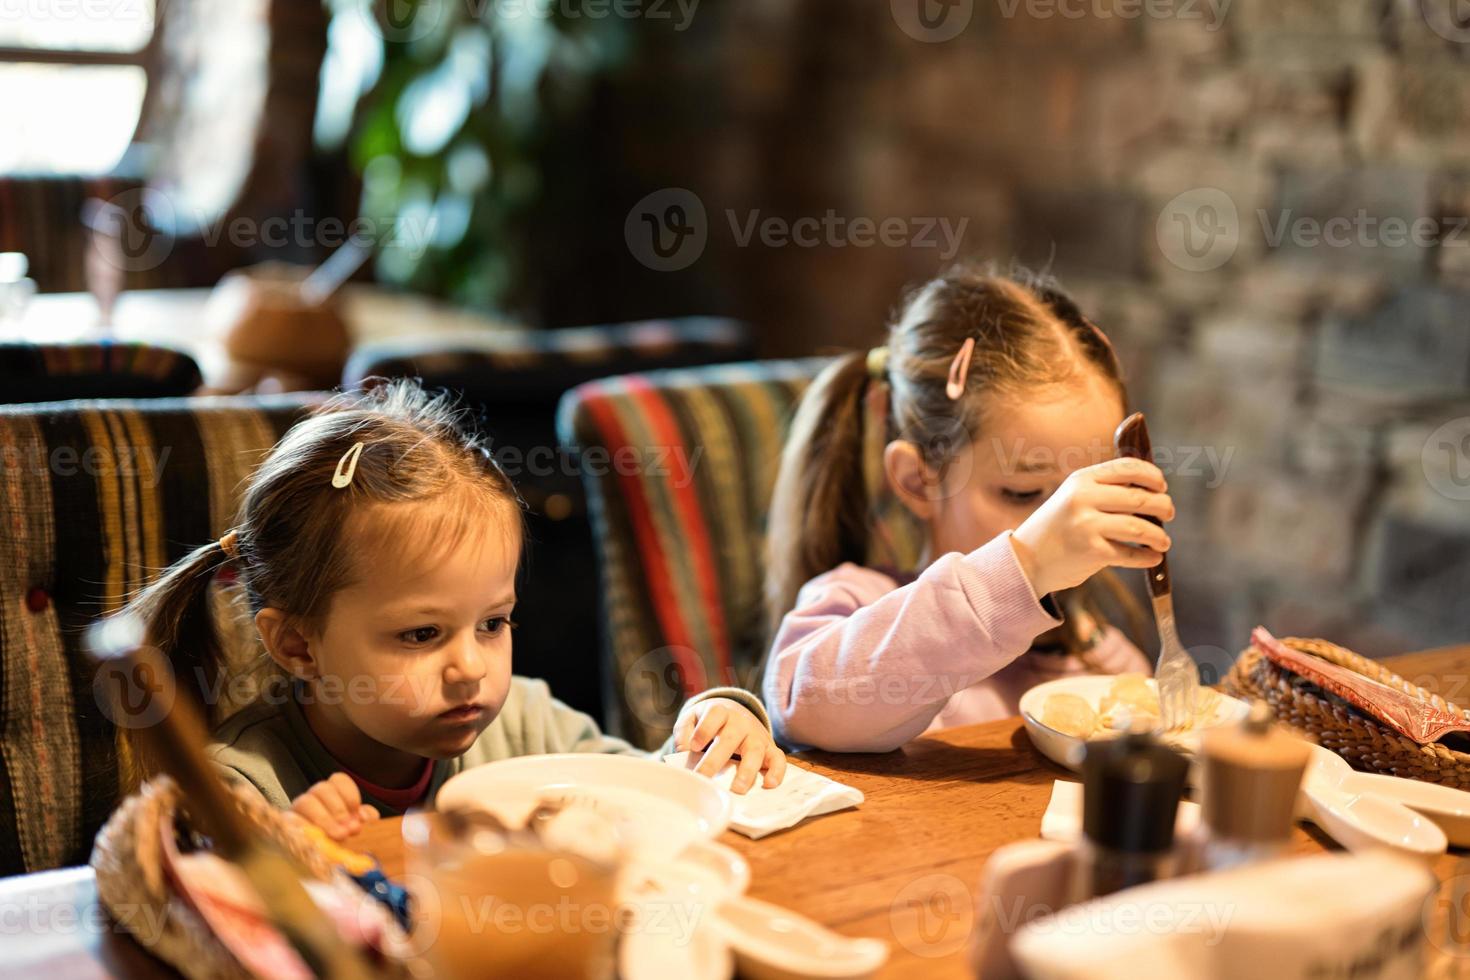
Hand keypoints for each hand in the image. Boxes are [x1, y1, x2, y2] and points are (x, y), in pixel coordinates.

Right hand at [290, 772, 379, 840]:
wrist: (317, 862)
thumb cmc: (338, 842)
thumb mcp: (354, 829)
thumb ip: (363, 819)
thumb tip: (366, 816)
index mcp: (332, 794)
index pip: (338, 780)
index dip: (349, 794)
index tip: (357, 813)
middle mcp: (313, 798)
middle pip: (322, 788)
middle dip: (338, 808)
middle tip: (348, 829)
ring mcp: (297, 811)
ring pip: (305, 801)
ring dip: (324, 819)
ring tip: (338, 836)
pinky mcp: (285, 826)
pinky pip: (289, 821)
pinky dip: (303, 828)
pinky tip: (315, 839)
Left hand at [674, 697, 786, 793]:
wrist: (734, 714)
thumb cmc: (709, 723)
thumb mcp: (692, 720)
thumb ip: (684, 732)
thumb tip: (683, 752)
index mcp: (720, 712)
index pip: (715, 715)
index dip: (704, 729)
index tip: (694, 746)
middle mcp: (741, 722)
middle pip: (731, 737)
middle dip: (716, 759)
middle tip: (703, 777)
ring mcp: (757, 735)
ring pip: (755, 750)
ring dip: (747, 770)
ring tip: (738, 789)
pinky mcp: (770, 748)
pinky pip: (778, 758)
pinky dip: (776, 771)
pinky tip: (769, 785)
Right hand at [1010, 457, 1174, 598]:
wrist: (1027, 559)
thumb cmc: (1058, 527)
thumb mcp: (1073, 497)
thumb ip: (1104, 490)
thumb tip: (1152, 491)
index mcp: (1081, 480)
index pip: (1127, 467)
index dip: (1152, 475)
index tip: (1162, 486)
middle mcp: (1083, 498)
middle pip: (1139, 498)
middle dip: (1163, 506)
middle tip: (1168, 514)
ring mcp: (1086, 525)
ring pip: (1140, 527)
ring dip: (1159, 536)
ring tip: (1164, 542)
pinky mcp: (1091, 551)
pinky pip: (1130, 554)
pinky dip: (1147, 557)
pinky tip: (1152, 557)